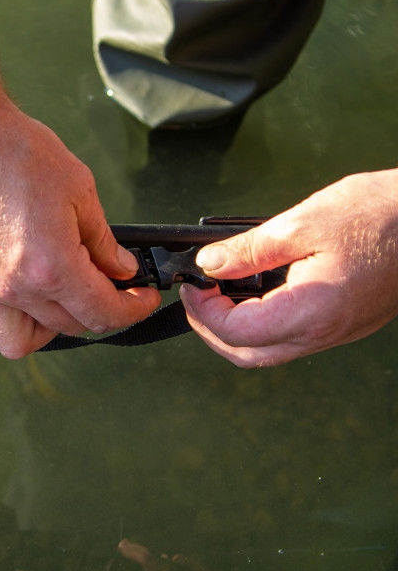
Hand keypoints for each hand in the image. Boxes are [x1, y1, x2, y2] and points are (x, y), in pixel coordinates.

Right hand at [0, 104, 160, 357]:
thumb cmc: (13, 151)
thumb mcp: (78, 187)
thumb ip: (102, 239)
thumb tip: (120, 268)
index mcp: (51, 268)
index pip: (102, 313)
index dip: (133, 310)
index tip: (142, 297)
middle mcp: (13, 288)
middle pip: (68, 327)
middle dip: (98, 311)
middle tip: (108, 283)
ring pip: (17, 341)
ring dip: (45, 330)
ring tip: (57, 299)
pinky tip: (9, 293)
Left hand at [180, 169, 397, 366]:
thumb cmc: (377, 215)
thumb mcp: (301, 223)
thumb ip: (247, 249)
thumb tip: (208, 263)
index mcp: (311, 311)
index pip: (237, 332)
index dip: (203, 310)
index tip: (192, 284)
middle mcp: (324, 333)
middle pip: (249, 355)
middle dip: (212, 330)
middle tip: (197, 296)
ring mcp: (337, 333)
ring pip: (270, 351)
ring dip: (236, 330)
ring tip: (219, 292)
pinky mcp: (344, 323)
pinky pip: (293, 337)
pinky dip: (263, 323)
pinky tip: (254, 292)